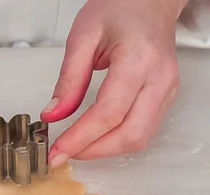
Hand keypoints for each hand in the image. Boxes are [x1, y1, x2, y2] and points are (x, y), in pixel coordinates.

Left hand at [40, 0, 187, 166]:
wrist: (149, 1)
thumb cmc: (120, 8)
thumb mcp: (83, 37)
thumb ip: (68, 79)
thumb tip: (53, 114)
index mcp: (137, 61)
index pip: (108, 113)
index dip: (80, 138)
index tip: (56, 150)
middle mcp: (159, 79)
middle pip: (129, 134)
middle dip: (93, 151)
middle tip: (63, 153)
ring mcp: (167, 90)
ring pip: (140, 138)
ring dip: (105, 150)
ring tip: (76, 147)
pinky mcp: (166, 97)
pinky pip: (144, 130)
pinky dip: (117, 140)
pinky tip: (95, 138)